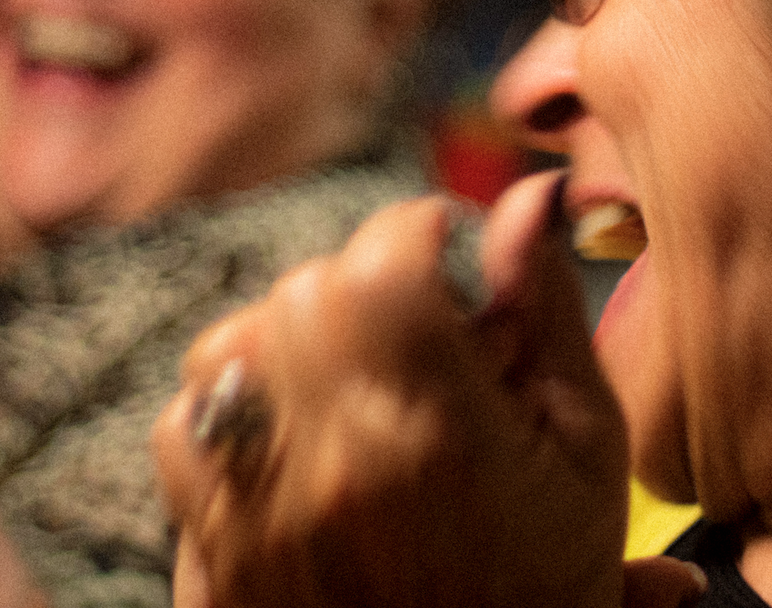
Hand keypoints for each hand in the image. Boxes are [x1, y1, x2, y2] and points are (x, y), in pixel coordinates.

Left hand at [153, 172, 629, 607]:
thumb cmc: (547, 584)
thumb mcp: (588, 451)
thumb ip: (551, 317)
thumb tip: (528, 202)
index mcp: (440, 436)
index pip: (383, 266)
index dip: (416, 232)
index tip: (444, 250)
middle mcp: (335, 469)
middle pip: (306, 290)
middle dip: (366, 284)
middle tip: (416, 328)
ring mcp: (259, 517)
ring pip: (231, 345)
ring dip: (290, 337)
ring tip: (352, 374)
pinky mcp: (214, 555)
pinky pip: (183, 431)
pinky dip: (232, 409)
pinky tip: (295, 431)